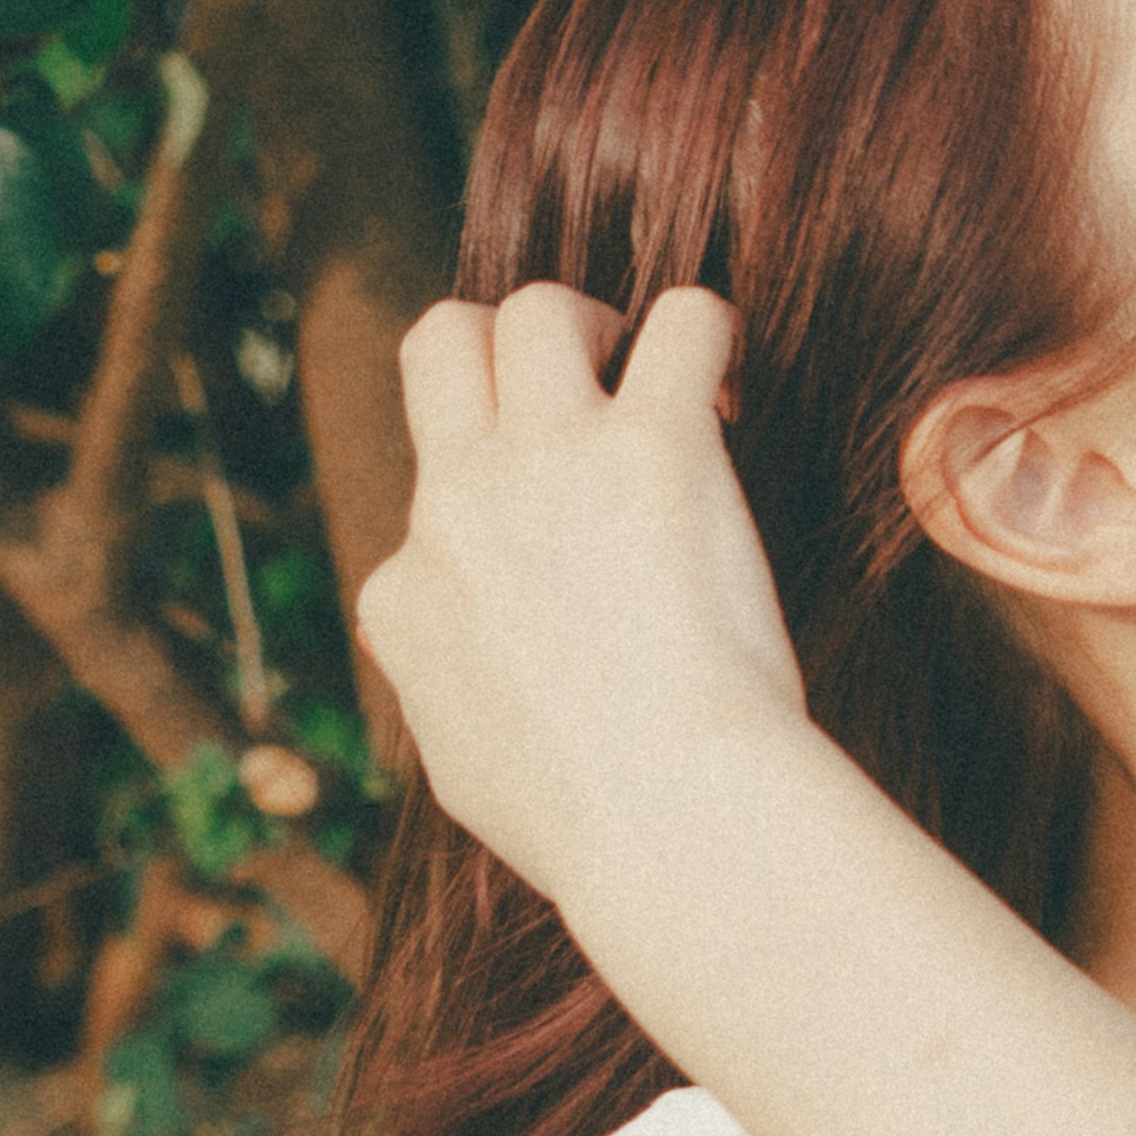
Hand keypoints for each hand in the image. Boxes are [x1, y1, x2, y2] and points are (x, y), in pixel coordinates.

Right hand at [354, 282, 814, 935]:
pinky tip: (730, 380)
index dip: (498, 514)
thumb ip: (457, 704)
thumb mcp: (466, 772)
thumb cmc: (589, 826)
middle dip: (496, 343)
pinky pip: (683, 322)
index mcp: (404, 596)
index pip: (428, 510)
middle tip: (573, 382)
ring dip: (593, 322)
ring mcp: (548, 461)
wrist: (664, 818)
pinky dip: (708, 332)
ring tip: (648, 369)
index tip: (568, 551)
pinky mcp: (652, 443)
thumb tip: (482, 698)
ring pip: (533, 309)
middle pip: (438, 347)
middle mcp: (457, 507)